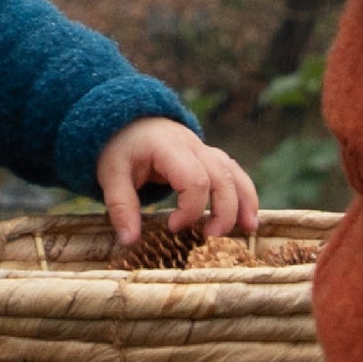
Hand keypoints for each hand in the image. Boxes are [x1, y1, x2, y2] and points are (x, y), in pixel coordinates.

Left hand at [95, 119, 261, 247]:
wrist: (131, 120)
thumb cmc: (122, 148)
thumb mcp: (112, 175)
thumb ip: (122, 207)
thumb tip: (130, 241)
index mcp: (170, 148)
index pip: (195, 179)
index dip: (190, 209)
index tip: (172, 228)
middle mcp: (195, 147)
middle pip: (222, 177)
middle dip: (223, 210)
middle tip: (211, 239)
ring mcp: (206, 151)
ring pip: (234, 173)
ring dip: (244, 200)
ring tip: (249, 229)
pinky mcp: (210, 158)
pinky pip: (235, 173)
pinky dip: (245, 192)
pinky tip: (250, 215)